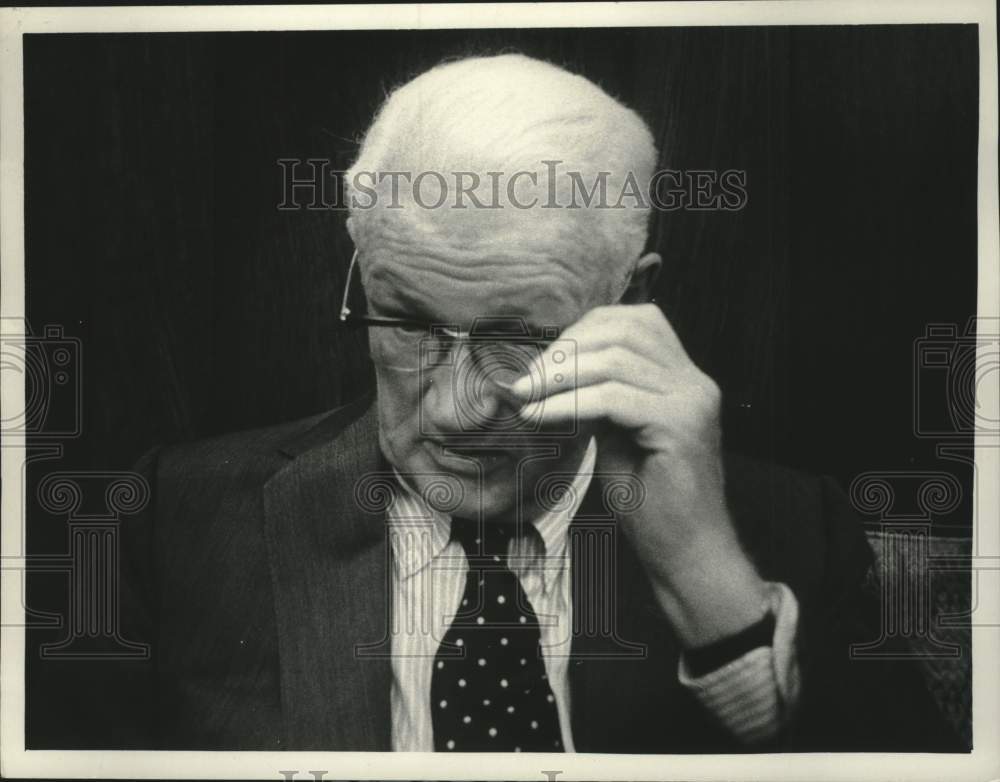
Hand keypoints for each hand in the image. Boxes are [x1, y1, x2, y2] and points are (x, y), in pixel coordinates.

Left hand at [510, 303, 768, 647]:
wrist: (687, 553)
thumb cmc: (653, 502)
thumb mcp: (621, 434)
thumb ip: (602, 396)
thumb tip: (555, 371)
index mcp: (685, 376)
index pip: (637, 320)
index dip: (585, 330)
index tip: (544, 361)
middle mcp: (695, 380)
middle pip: (624, 331)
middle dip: (567, 349)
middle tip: (527, 379)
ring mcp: (692, 400)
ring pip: (615, 362)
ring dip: (560, 376)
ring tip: (525, 395)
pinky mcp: (680, 425)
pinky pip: (612, 399)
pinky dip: (568, 403)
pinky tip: (540, 416)